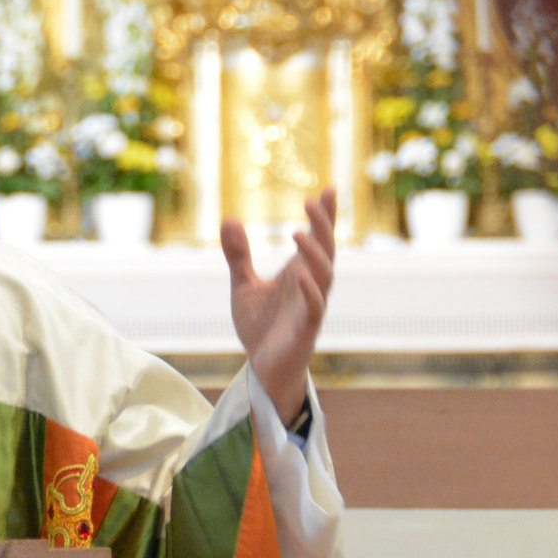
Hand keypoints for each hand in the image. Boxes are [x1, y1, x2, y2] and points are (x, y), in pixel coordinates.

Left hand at [221, 190, 335, 427]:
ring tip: (297, 232)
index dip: (324, 216)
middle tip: (313, 200)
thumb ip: (238, 255)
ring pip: (324, 275)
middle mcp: (311, 286)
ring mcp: (311, 307)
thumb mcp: (243, 285)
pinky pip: (315, 307)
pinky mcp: (306, 329)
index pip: (318, 239)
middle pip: (326, 250)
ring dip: (314, 253)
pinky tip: (300, 273)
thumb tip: (229, 218)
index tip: (328, 189)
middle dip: (323, 225)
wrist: (262, 368)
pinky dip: (310, 290)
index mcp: (299, 273)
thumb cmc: (260, 327)